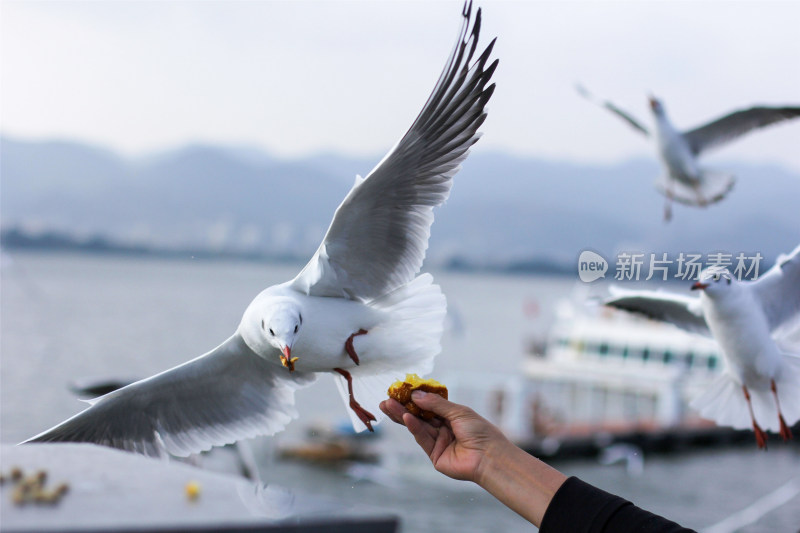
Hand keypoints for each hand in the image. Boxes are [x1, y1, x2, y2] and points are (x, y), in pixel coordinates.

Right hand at [379, 391, 512, 482]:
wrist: (489, 457)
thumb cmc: (480, 431)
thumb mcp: (458, 412)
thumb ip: (436, 404)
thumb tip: (416, 395)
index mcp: (451, 416)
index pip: (429, 405)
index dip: (415, 398)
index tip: (400, 390)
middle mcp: (443, 428)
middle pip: (420, 416)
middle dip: (402, 407)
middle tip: (387, 399)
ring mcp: (438, 442)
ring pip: (418, 426)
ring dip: (402, 415)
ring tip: (388, 405)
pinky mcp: (434, 455)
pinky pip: (422, 438)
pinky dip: (413, 427)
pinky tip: (405, 417)